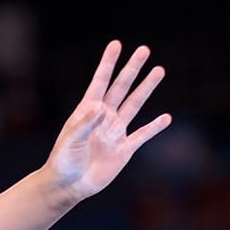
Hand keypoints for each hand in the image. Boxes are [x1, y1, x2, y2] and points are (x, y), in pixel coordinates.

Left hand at [44, 40, 170, 203]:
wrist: (69, 185)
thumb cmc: (63, 160)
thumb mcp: (70, 140)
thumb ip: (86, 124)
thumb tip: (102, 108)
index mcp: (87, 110)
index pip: (100, 81)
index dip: (108, 63)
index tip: (117, 44)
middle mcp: (103, 117)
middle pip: (121, 87)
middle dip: (133, 68)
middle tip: (144, 50)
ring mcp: (115, 131)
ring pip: (135, 105)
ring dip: (147, 88)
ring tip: (159, 70)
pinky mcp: (124, 149)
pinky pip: (142, 135)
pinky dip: (154, 127)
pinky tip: (166, 118)